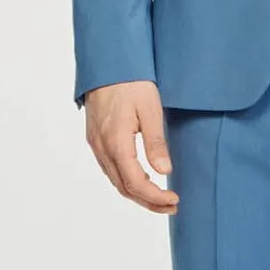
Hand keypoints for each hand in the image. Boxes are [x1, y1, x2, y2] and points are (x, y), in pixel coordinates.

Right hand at [81, 80, 178, 213]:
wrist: (107, 63)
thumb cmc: (131, 82)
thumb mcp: (150, 110)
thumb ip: (155, 142)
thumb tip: (163, 171)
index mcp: (116, 142)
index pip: (135, 183)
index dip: (155, 197)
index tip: (174, 199)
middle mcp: (102, 148)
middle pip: (124, 188)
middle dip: (148, 201)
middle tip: (172, 205)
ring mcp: (96, 144)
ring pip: (115, 180)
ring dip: (138, 193)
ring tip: (161, 197)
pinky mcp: (95, 139)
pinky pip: (110, 169)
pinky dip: (127, 180)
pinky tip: (142, 178)